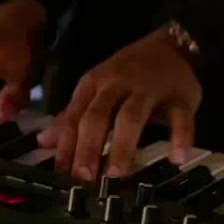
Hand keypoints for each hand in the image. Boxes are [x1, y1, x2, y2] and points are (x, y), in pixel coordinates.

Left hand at [37, 29, 200, 181]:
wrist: (172, 46)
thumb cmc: (128, 73)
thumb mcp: (95, 88)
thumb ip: (71, 116)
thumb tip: (43, 142)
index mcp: (93, 84)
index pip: (74, 117)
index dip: (66, 146)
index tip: (61, 174)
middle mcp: (117, 84)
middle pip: (98, 116)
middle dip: (89, 146)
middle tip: (84, 177)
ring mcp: (148, 89)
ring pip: (132, 116)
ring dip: (122, 145)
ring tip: (116, 174)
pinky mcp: (179, 96)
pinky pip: (180, 117)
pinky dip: (180, 137)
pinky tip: (176, 159)